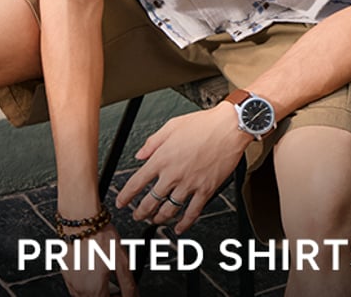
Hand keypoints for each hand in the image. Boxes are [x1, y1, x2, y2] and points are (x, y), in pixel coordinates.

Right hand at [61, 223, 137, 296]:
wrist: (80, 220)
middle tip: (118, 288)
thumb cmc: (99, 236)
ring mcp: (71, 282)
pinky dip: (87, 285)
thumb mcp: (121, 260)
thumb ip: (128, 283)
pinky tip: (95, 271)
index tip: (124, 294)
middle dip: (109, 296)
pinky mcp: (66, 274)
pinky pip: (77, 288)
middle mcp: (80, 290)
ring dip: (98, 292)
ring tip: (107, 278)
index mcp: (95, 290)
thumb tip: (134, 296)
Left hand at [115, 103, 250, 233]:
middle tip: (137, 215)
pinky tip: (179, 227)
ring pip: (169, 210)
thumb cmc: (202, 124)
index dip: (126, 196)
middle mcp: (174, 174)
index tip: (121, 202)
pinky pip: (192, 212)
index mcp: (162, 158)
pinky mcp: (206, 190)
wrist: (228, 128)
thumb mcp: (171, 126)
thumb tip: (139, 155)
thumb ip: (152, 142)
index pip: (137, 182)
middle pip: (151, 201)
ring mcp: (190, 184)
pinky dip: (184, 223)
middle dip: (141, 212)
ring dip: (159, 218)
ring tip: (155, 220)